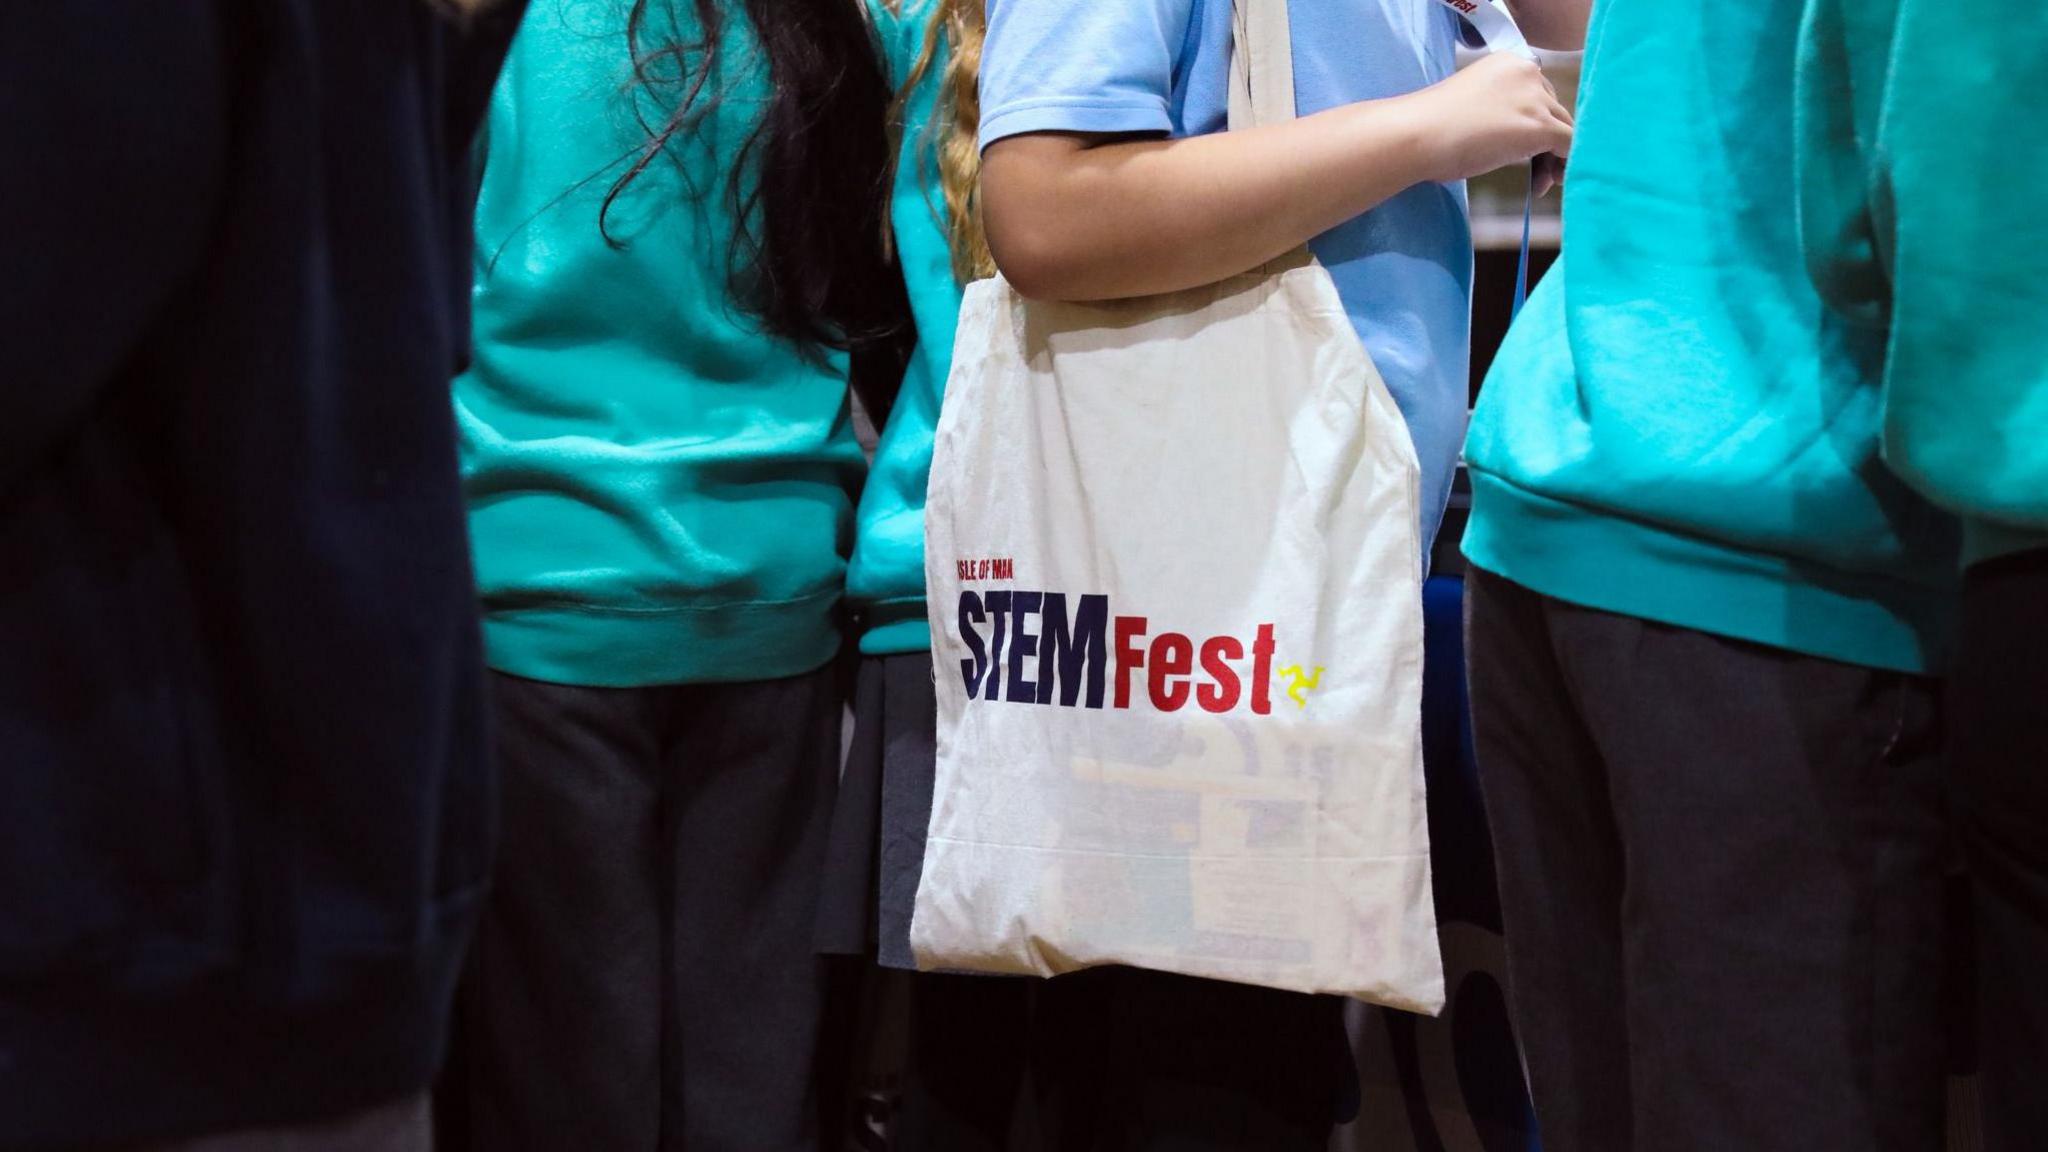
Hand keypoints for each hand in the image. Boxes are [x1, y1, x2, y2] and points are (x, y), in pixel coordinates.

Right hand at [1400, 53, 1573, 185]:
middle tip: (1533, 174)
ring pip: (1564, 130)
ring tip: (1538, 184)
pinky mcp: (1541, 126)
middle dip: (1546, 145)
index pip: (1538, 94)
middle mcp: (1528, 73)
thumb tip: (1517, 136)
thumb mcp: (1472, 106)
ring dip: (1553, 160)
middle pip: (1554, 111)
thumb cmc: (1430, 127)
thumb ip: (1500, 110)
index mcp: (1509, 63)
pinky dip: (1565, 166)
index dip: (1534, 124)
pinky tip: (1545, 185)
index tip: (1523, 151)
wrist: (1416, 134)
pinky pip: (1570, 146)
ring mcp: (1536, 99)